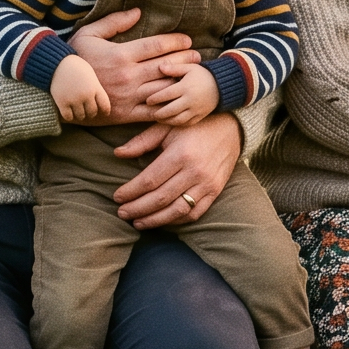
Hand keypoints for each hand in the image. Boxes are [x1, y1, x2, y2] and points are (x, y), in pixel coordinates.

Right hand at [50, 55, 111, 123]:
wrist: (56, 63)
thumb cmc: (74, 66)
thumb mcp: (89, 74)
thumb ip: (95, 86)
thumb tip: (97, 100)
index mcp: (95, 87)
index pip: (105, 105)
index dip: (105, 111)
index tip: (104, 113)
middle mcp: (86, 95)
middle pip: (92, 112)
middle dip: (90, 112)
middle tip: (87, 111)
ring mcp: (74, 99)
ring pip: (81, 116)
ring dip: (80, 115)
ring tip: (77, 111)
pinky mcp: (62, 102)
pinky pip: (68, 117)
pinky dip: (69, 116)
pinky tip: (68, 112)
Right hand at [71, 9, 201, 121]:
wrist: (57, 91)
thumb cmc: (73, 59)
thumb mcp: (89, 34)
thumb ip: (114, 22)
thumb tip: (138, 13)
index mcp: (121, 55)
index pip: (157, 46)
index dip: (176, 42)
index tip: (187, 40)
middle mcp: (128, 76)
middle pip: (166, 66)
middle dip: (185, 60)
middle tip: (197, 57)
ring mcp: (128, 97)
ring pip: (164, 88)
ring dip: (181, 81)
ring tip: (193, 76)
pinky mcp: (126, 114)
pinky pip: (154, 112)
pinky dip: (170, 106)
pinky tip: (180, 100)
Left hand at [109, 111, 239, 228]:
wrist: (231, 128)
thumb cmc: (194, 126)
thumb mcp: (167, 127)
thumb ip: (142, 141)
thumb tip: (117, 153)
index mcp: (180, 154)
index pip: (149, 180)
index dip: (130, 191)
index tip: (116, 197)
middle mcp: (195, 172)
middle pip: (160, 198)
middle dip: (137, 208)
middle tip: (121, 213)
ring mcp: (207, 184)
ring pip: (176, 210)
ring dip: (154, 220)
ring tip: (137, 222)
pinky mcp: (215, 192)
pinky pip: (194, 213)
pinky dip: (176, 220)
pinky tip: (161, 220)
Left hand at [152, 65, 220, 127]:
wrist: (222, 86)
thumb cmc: (203, 75)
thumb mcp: (190, 67)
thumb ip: (174, 68)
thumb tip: (160, 66)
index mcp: (186, 87)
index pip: (167, 94)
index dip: (155, 98)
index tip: (147, 100)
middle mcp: (191, 100)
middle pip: (170, 110)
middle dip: (158, 113)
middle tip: (150, 112)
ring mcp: (196, 110)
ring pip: (177, 119)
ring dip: (166, 120)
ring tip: (157, 118)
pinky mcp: (200, 116)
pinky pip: (186, 123)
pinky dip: (176, 124)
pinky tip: (169, 121)